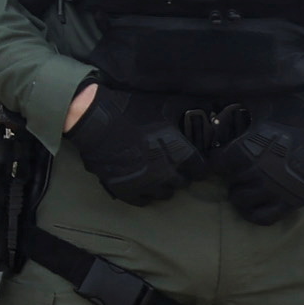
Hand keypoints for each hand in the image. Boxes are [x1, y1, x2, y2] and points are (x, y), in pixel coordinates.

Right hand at [64, 81, 197, 205]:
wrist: (94, 121)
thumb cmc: (130, 110)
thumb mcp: (164, 104)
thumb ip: (188, 110)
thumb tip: (209, 109)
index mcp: (180, 153)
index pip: (201, 169)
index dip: (198, 162)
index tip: (193, 158)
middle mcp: (167, 174)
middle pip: (183, 182)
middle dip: (180, 172)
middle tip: (171, 161)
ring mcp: (146, 185)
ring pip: (165, 193)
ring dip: (164, 184)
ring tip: (156, 172)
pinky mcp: (127, 191)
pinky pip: (144, 200)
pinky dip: (144, 192)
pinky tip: (140, 180)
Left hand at [215, 92, 303, 226]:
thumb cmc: (299, 119)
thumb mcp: (267, 106)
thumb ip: (244, 106)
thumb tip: (227, 97)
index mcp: (245, 150)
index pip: (216, 163)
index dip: (217, 160)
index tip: (221, 158)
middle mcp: (254, 173)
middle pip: (229, 182)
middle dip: (231, 176)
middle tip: (238, 171)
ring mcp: (270, 190)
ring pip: (241, 201)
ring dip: (240, 194)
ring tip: (245, 187)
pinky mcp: (287, 203)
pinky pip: (261, 217)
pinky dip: (253, 213)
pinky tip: (254, 205)